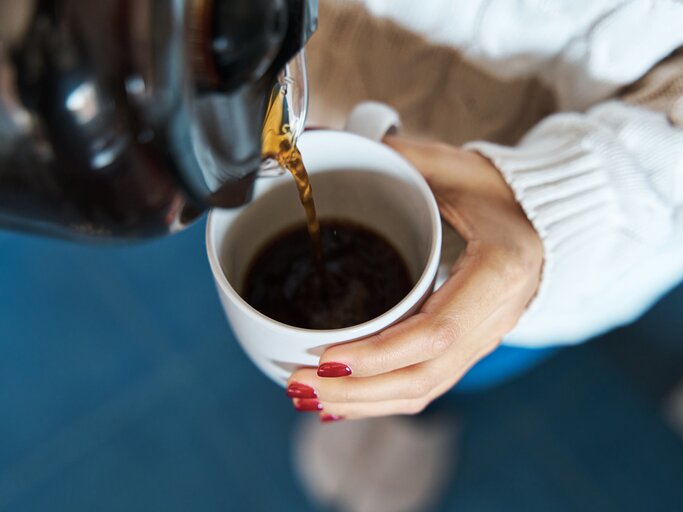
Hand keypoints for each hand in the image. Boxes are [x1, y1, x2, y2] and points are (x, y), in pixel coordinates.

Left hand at [286, 137, 542, 419]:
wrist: (546, 221)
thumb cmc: (503, 192)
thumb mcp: (458, 167)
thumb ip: (405, 158)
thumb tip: (338, 140)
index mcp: (498, 272)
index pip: (436, 332)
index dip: (379, 353)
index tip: (325, 357)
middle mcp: (495, 318)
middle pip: (423, 377)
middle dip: (356, 391)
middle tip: (299, 384)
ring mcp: (484, 340)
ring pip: (422, 391)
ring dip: (362, 403)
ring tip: (308, 398)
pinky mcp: (469, 348)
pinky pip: (426, 385)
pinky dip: (381, 399)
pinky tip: (343, 401)